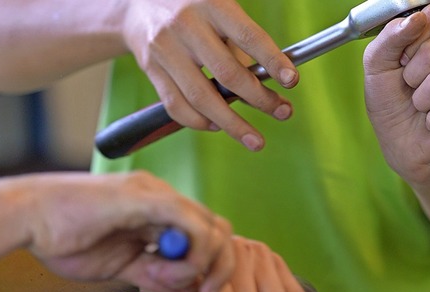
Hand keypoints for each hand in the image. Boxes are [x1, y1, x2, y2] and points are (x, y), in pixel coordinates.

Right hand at [24, 171, 233, 291]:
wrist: (29, 219)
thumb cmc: (66, 241)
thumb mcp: (122, 267)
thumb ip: (155, 275)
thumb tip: (188, 289)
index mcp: (159, 214)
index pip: (207, 236)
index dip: (212, 268)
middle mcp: (164, 200)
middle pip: (218, 231)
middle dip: (218, 268)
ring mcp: (156, 195)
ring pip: (210, 227)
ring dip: (204, 263)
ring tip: (174, 282)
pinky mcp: (143, 197)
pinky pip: (188, 221)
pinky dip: (192, 251)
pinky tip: (170, 270)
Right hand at [120, 0, 298, 150]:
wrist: (138, 4)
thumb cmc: (194, 10)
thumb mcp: (220, 11)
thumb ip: (241, 45)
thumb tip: (268, 89)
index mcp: (211, 5)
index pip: (248, 36)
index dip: (272, 60)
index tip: (291, 81)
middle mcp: (185, 26)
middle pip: (227, 73)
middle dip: (259, 99)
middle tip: (283, 113)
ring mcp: (164, 49)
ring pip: (201, 98)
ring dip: (232, 124)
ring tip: (255, 140)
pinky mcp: (150, 70)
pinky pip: (176, 106)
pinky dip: (199, 122)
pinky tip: (218, 126)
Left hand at [363, 4, 429, 185]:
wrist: (400, 144)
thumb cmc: (393, 101)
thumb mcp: (378, 65)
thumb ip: (390, 37)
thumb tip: (416, 18)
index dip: (408, 44)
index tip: (403, 60)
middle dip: (411, 77)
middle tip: (413, 88)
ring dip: (420, 101)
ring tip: (424, 106)